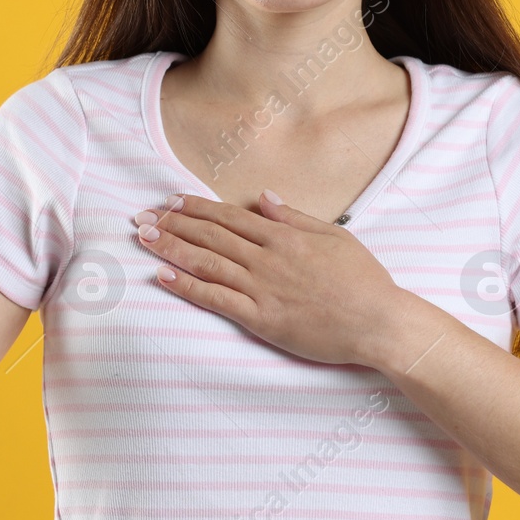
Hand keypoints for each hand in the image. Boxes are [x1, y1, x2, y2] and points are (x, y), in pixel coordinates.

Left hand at [133, 191, 409, 367]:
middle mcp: (267, 257)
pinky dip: (187, 285)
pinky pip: (215, 299)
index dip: (196, 207)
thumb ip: (294, 217)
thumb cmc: (363, 281)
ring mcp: (262, 288)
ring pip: (206, 262)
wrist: (378, 321)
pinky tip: (162, 275)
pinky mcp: (261, 318)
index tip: (170, 200)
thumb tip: (264, 197)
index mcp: (284, 236)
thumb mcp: (334, 237)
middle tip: (141, 215)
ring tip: (143, 236)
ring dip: (171, 247)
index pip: (230, 216)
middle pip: (211, 235)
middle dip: (173, 223)